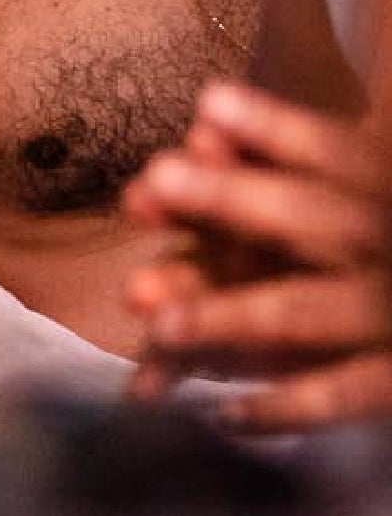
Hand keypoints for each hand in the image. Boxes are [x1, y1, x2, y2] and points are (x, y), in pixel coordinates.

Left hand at [122, 82, 391, 428]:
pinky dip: (287, 407)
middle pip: (317, 218)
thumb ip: (286, 154)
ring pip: (308, 311)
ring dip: (231, 314)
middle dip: (233, 200)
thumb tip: (203, 121)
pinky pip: (346, 393)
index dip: (275, 127)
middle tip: (148, 183)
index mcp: (382, 188)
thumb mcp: (354, 187)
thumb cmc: (372, 230)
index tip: (207, 101)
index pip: (338, 152)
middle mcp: (384, 246)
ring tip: (156, 322)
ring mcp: (388, 315)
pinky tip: (225, 414)